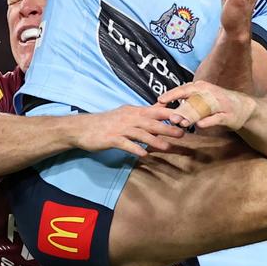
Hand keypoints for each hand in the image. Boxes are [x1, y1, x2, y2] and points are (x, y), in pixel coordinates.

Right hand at [69, 106, 186, 157]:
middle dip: (167, 127)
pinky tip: (143, 154)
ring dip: (154, 140)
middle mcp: (128, 118)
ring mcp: (119, 128)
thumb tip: (162, 111)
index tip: (183, 118)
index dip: (169, 114)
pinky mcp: (111, 139)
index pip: (155, 110)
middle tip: (182, 133)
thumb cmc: (107, 122)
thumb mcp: (126, 114)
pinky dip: (135, 148)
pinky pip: (125, 144)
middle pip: (151, 122)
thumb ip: (144, 114)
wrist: (82, 128)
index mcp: (134, 111)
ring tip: (166, 147)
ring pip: (140, 133)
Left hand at [158, 81, 256, 130]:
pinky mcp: (228, 115)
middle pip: (192, 99)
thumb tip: (169, 112)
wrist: (244, 108)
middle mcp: (210, 92)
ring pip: (203, 109)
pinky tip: (199, 126)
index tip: (159, 100)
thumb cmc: (218, 104)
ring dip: (192, 116)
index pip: (184, 89)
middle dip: (181, 109)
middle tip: (170, 117)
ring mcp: (220, 103)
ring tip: (181, 123)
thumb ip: (187, 106)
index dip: (172, 95)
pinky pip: (216, 118)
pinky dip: (208, 121)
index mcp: (201, 87)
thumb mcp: (201, 102)